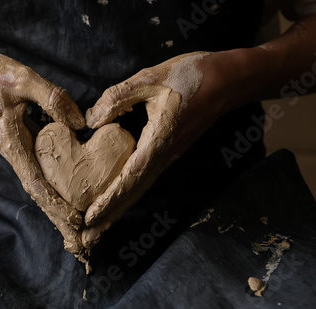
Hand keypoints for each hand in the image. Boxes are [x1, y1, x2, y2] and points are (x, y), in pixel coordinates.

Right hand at [0, 50, 86, 254]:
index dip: (57, 204)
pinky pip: (34, 164)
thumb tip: (81, 123)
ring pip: (36, 178)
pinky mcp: (14, 137)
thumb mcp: (22, 80)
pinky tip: (62, 182)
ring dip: (54, 198)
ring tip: (75, 215)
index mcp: (13, 143)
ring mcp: (13, 146)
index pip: (37, 183)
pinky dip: (48, 179)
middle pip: (38, 189)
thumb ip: (53, 99)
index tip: (75, 222)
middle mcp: (13, 151)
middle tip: (81, 233)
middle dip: (57, 212)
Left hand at [81, 51, 232, 247]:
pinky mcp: (171, 149)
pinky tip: (120, 195)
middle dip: (111, 215)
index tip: (90, 218)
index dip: (109, 199)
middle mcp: (164, 154)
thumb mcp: (150, 78)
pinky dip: (130, 191)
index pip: (129, 177)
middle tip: (87, 238)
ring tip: (99, 224)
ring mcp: (170, 154)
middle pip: (135, 192)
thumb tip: (91, 120)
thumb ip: (118, 97)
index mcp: (158, 140)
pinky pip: (147, 176)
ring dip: (119, 206)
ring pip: (141, 187)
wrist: (227, 80)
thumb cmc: (190, 76)